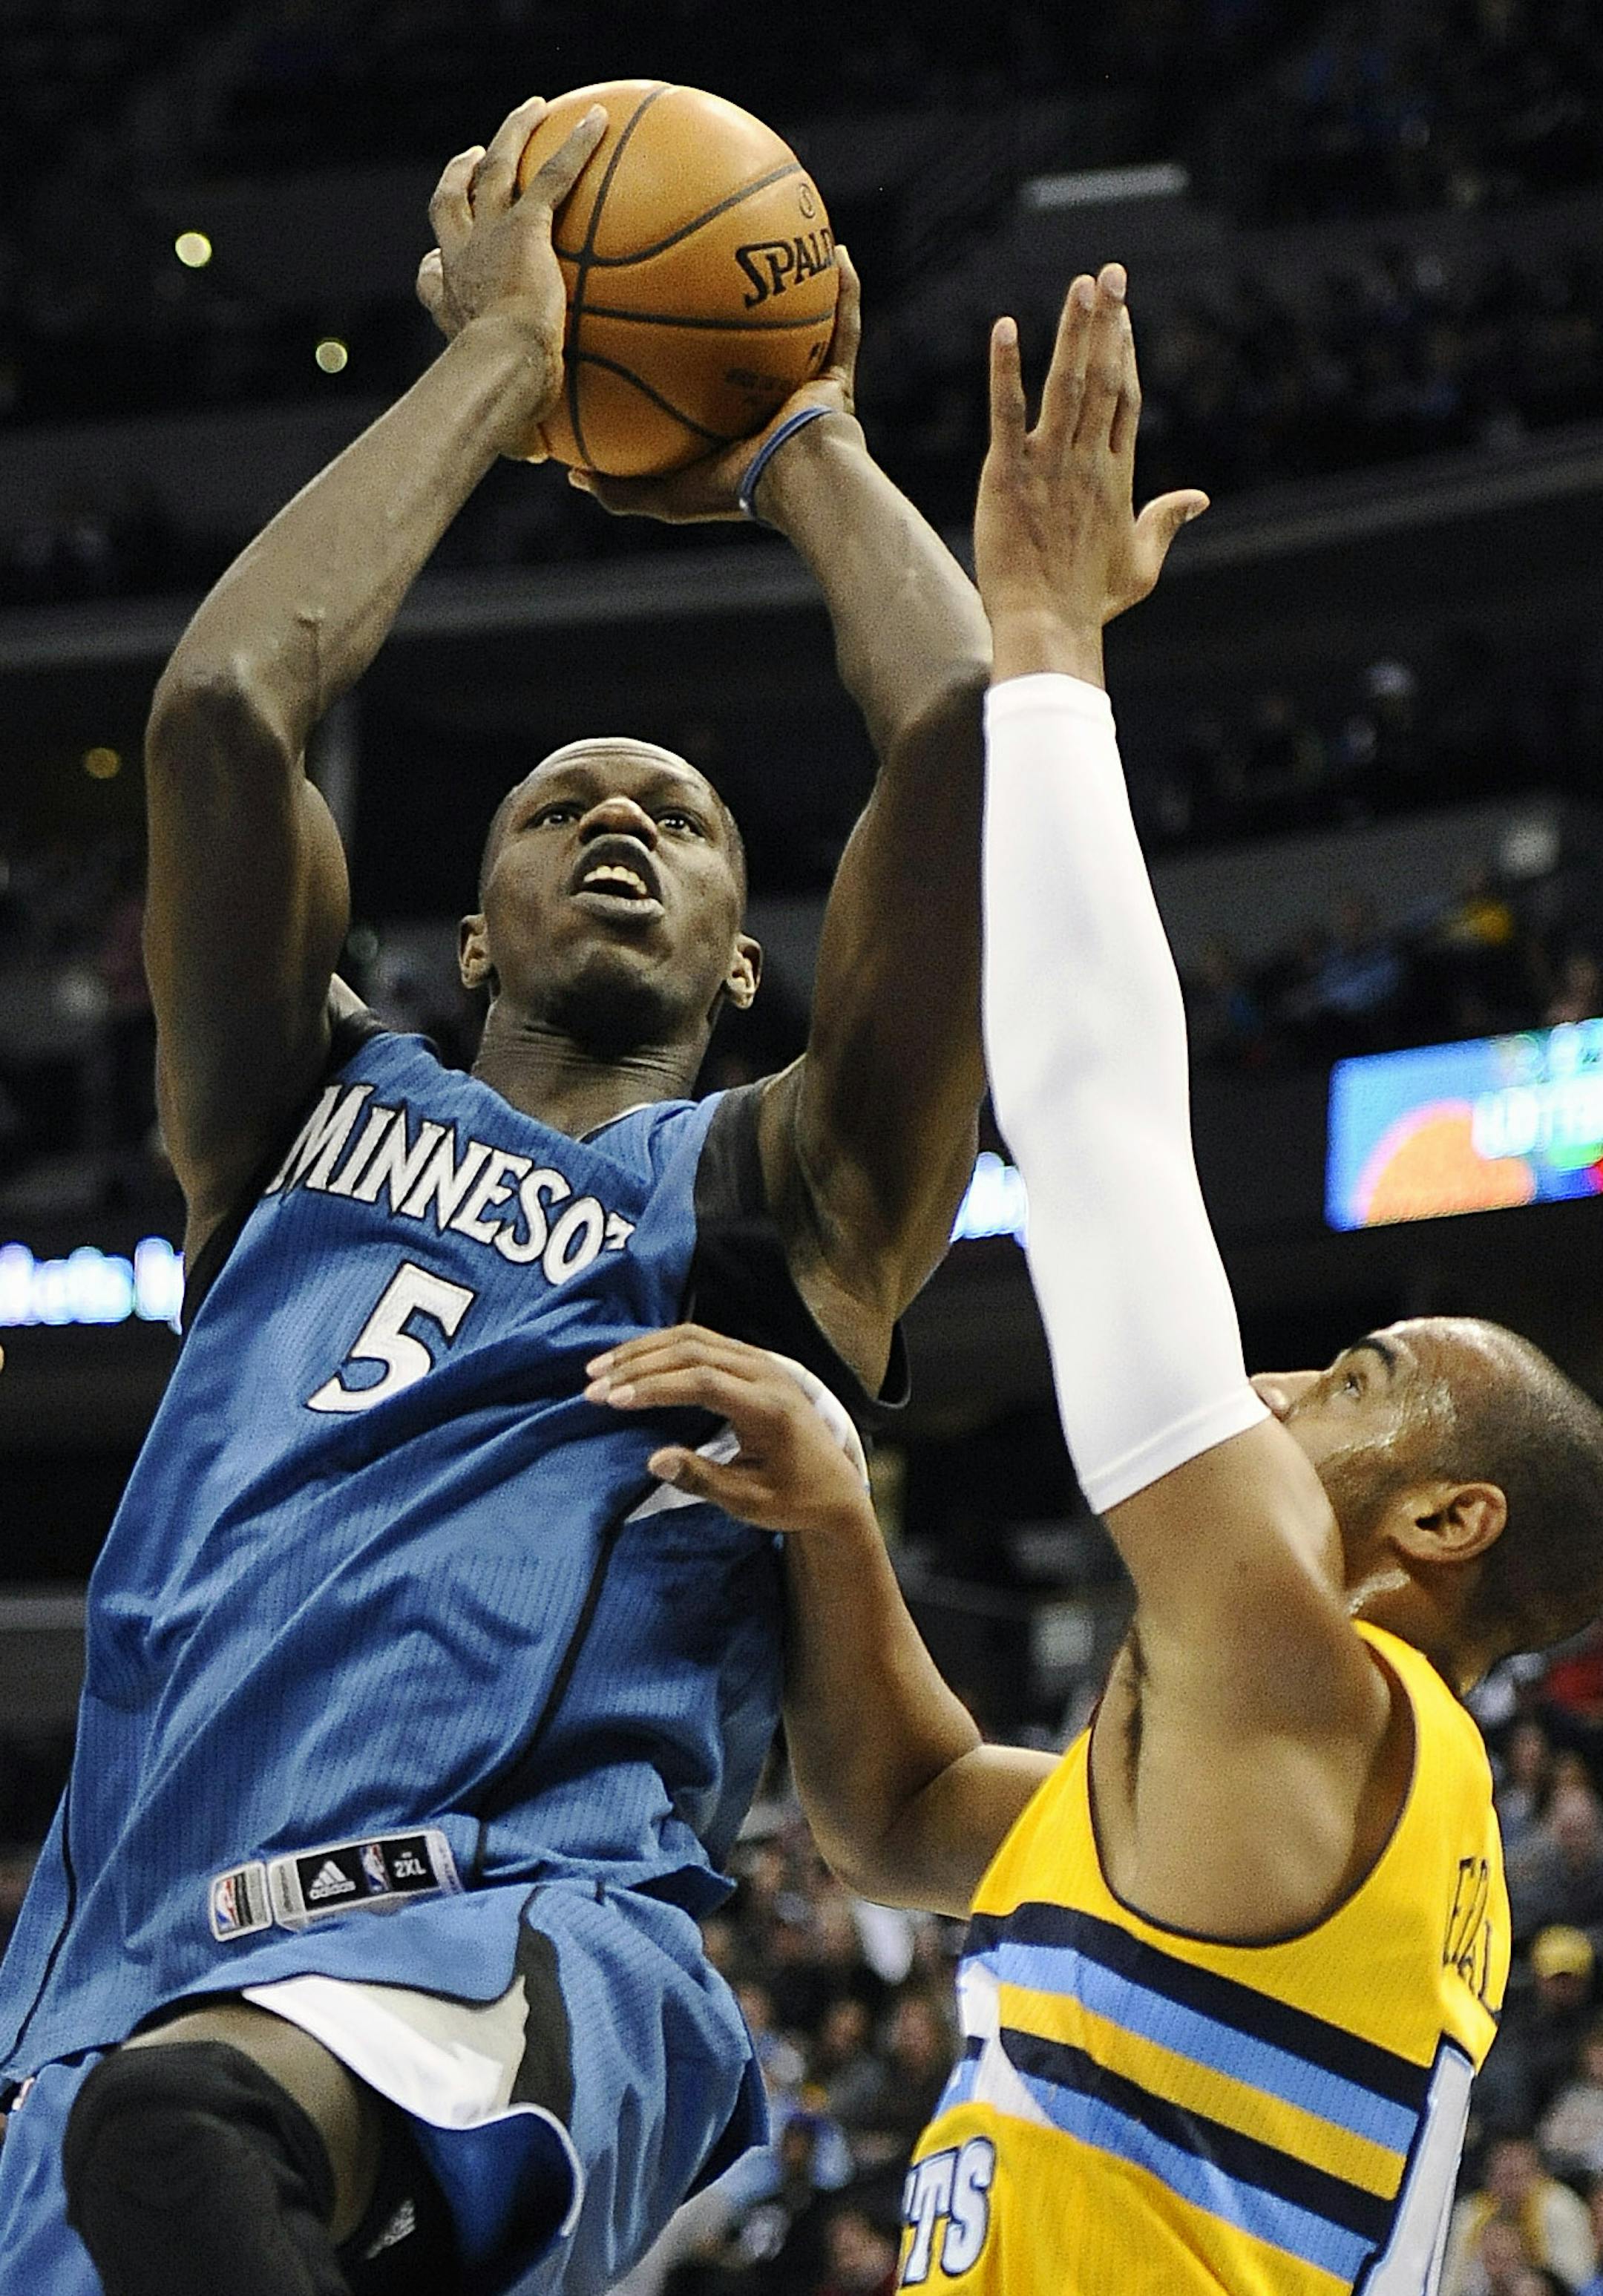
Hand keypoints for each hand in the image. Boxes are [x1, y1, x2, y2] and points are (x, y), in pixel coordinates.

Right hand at [415, 96, 606, 445]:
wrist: (503, 372)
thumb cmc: (499, 409)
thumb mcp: (507, 425)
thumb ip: (519, 436)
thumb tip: (533, 466)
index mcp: (451, 309)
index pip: (432, 278)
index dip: (433, 265)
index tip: (438, 262)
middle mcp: (460, 263)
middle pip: (448, 203)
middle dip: (459, 176)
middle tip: (473, 158)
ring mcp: (489, 238)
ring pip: (492, 169)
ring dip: (510, 135)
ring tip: (531, 111)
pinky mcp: (525, 229)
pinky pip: (552, 175)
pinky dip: (574, 144)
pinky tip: (600, 119)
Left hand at [564, 245, 865, 523]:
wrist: (796, 489)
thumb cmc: (733, 489)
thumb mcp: (664, 493)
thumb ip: (620, 487)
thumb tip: (570, 473)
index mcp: (728, 421)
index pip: (702, 372)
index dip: (682, 337)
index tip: (654, 299)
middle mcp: (767, 398)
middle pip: (749, 334)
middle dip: (739, 294)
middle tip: (716, 249)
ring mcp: (805, 386)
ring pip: (802, 322)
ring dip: (797, 281)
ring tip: (786, 233)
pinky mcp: (838, 378)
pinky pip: (845, 324)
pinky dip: (847, 291)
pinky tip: (840, 252)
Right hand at [583, 1324, 874, 1537]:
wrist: (836, 1488)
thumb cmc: (793, 1499)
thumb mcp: (749, 1502)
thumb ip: (704, 1479)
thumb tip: (654, 1460)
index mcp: (769, 1408)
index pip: (702, 1381)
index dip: (654, 1387)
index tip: (612, 1400)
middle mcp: (767, 1374)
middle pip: (693, 1351)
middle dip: (637, 1366)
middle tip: (592, 1386)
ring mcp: (762, 1362)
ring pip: (694, 1338)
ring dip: (644, 1350)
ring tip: (601, 1368)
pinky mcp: (754, 1361)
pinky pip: (703, 1340)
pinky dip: (663, 1346)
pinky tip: (633, 1360)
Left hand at [974, 263, 1207, 679]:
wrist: (1049, 626)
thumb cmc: (1091, 603)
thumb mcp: (1141, 563)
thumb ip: (1166, 521)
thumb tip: (1200, 498)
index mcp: (1117, 476)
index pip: (1124, 399)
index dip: (1125, 351)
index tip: (1122, 313)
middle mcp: (1088, 460)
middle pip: (1103, 378)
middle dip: (1108, 322)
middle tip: (1110, 273)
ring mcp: (1049, 464)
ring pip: (1067, 384)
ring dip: (1075, 331)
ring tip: (1081, 284)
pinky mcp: (1008, 474)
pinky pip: (1007, 412)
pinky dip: (1007, 369)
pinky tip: (1006, 328)